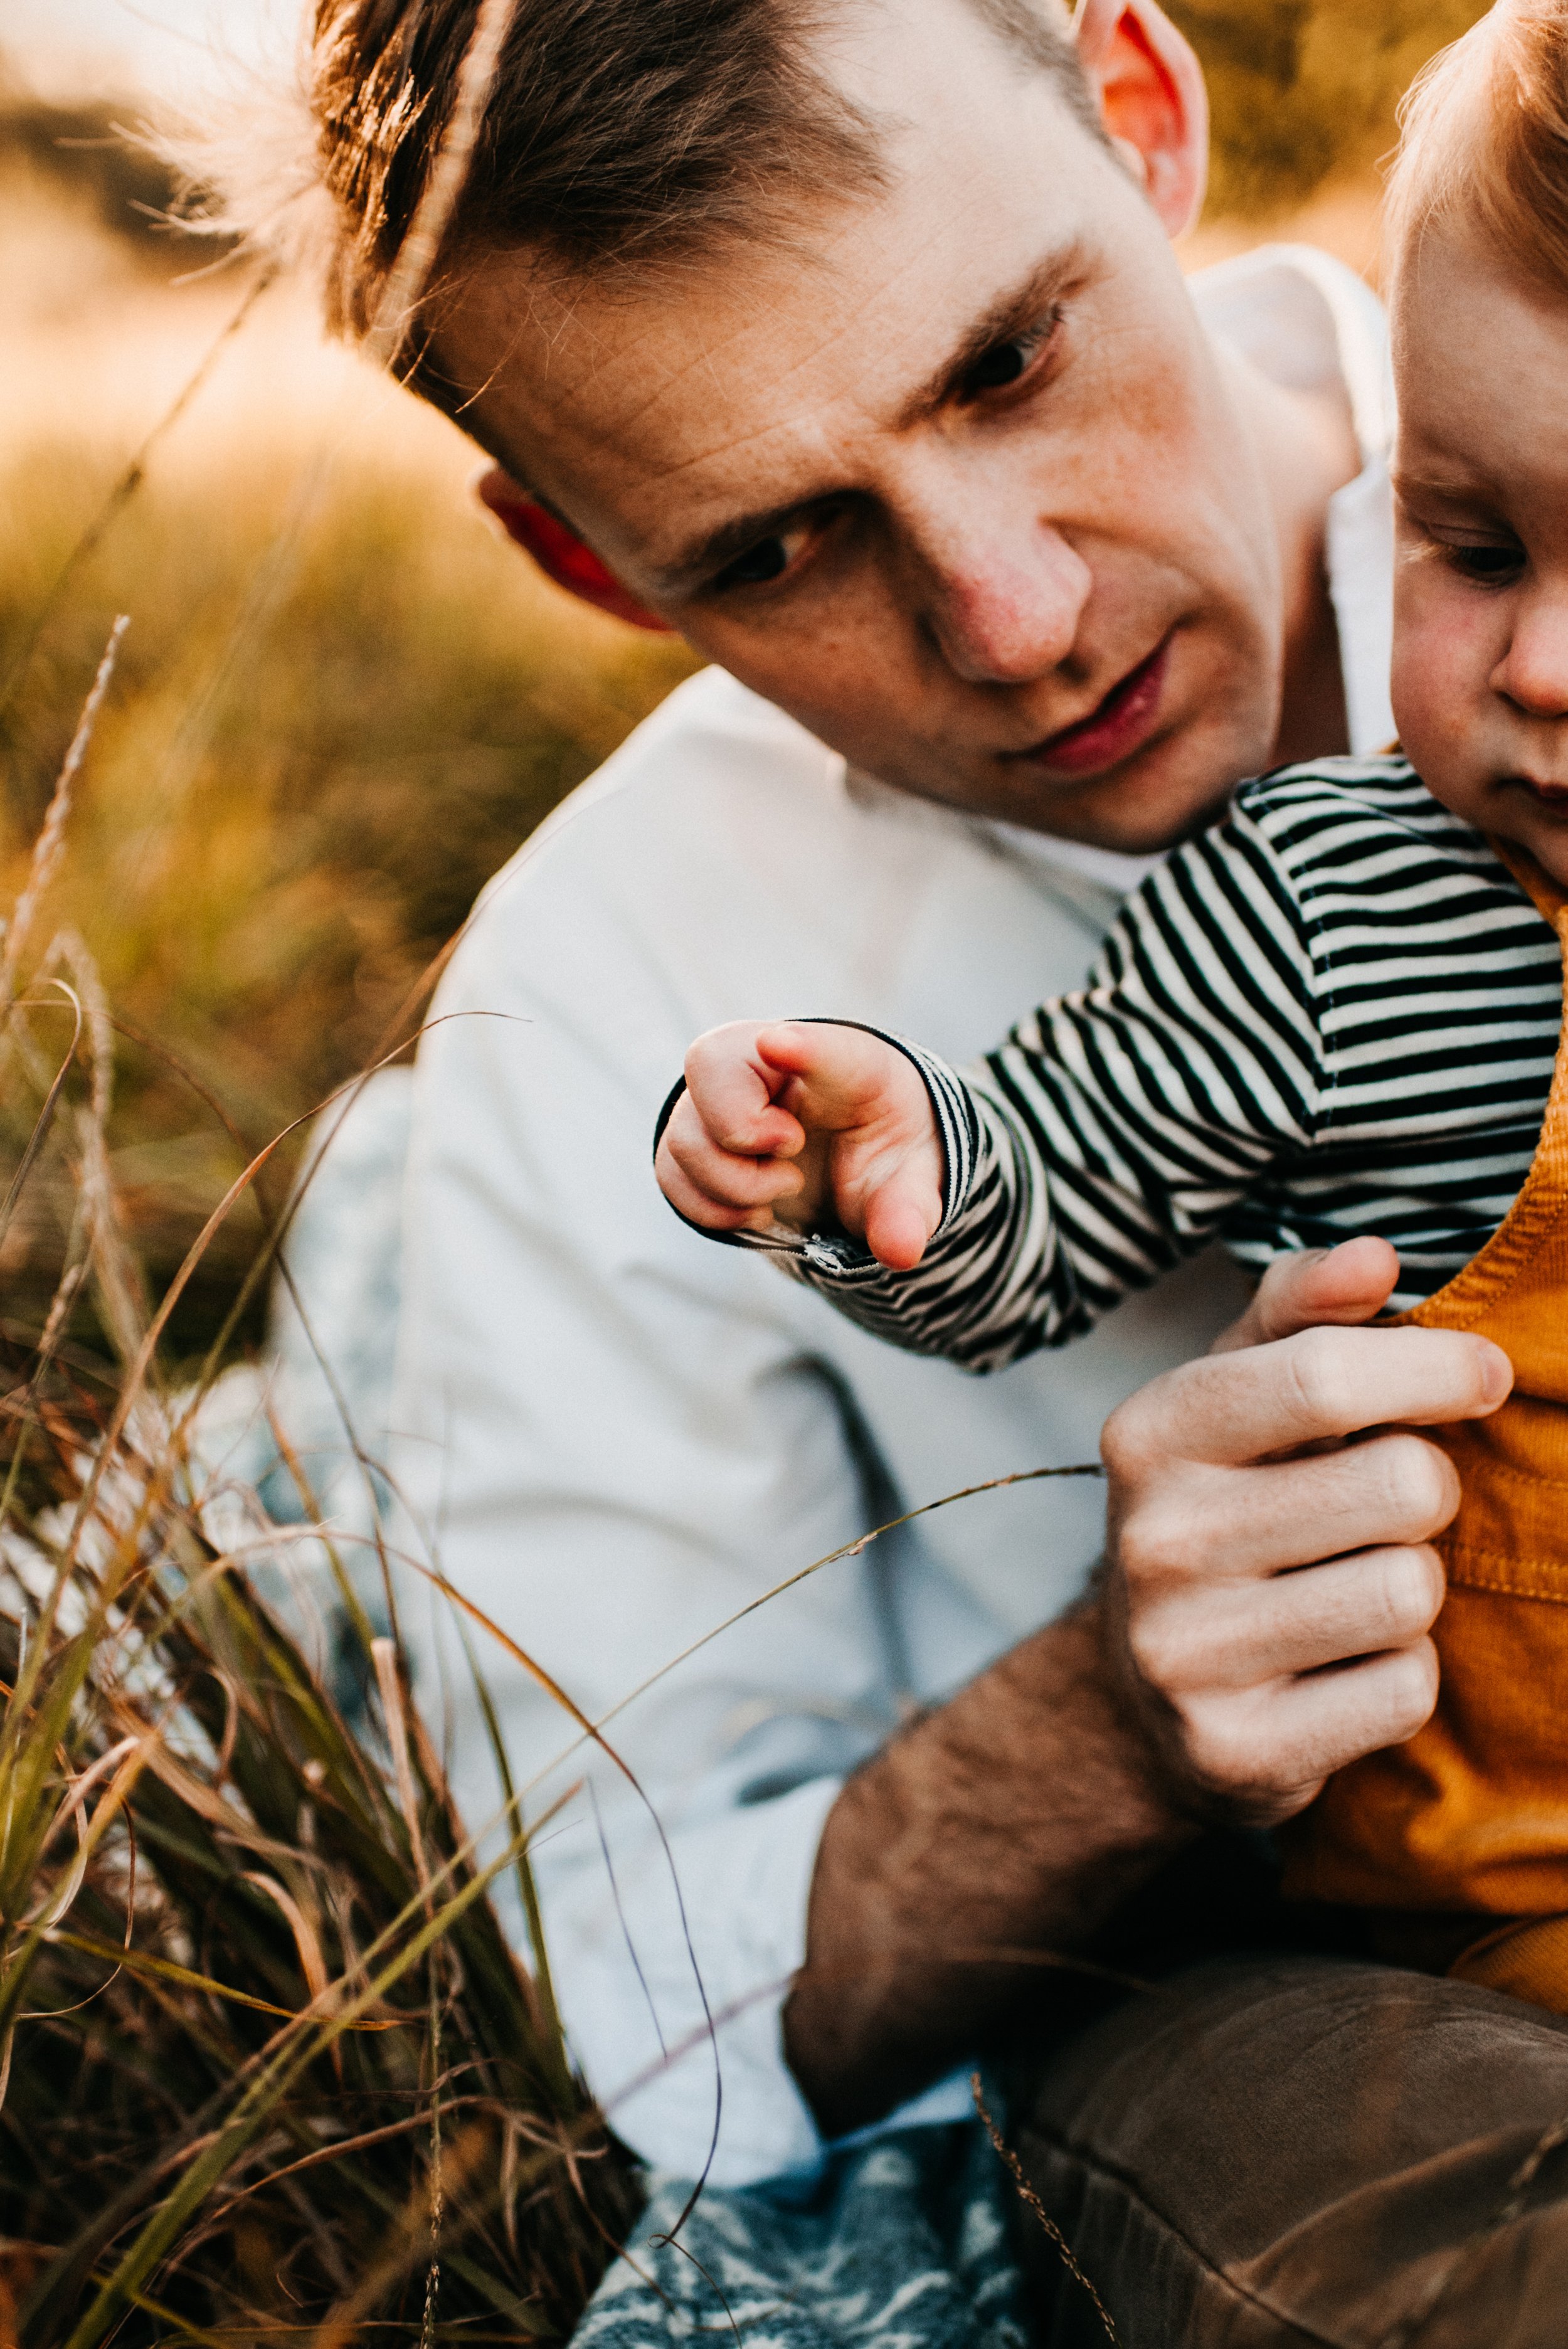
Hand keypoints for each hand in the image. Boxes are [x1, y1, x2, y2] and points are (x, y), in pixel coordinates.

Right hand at [655, 1019, 943, 1268]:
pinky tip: (754, 1208)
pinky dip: (711, 1208)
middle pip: (711, 1071)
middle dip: (745, 1134)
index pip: (819, 1047)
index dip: (798, 1047)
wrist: (851, 1147)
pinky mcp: (692, 1134)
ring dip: (735, 1188)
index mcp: (846, 1060)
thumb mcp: (913, 1179)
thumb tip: (900, 1251)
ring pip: (686, 1139)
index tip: (777, 1043)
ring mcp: (719, 1093)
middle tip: (793, 1153)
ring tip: (783, 1187)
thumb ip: (909, 1211)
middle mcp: (766, 1058)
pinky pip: (671, 1175)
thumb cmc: (884, 1147)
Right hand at [1100, 1236, 1512, 1826]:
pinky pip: (1404, 1691)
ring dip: (1413, 1585)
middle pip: (1401, 1485)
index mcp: (1151, 1431)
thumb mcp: (1234, 1393)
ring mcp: (1186, 1653)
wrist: (1141, 1696)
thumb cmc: (1223, 1506)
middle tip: (1386, 1504)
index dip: (1437, 1368)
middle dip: (1424, 1489)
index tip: (1483, 1375)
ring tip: (1354, 1583)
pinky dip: (1399, 1676)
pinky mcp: (1236, 1751)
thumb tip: (1377, 1256)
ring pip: (1410, 1592)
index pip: (1326, 1374)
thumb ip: (1301, 1311)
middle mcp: (1154, 1538)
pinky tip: (1342, 1665)